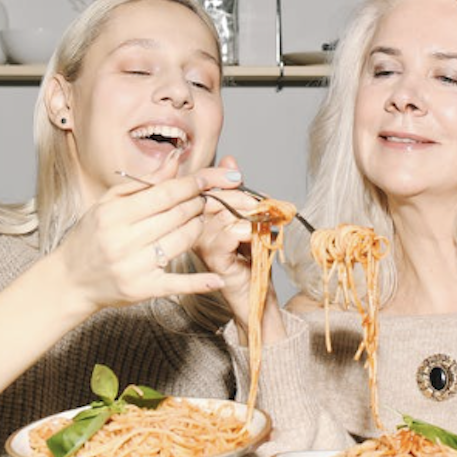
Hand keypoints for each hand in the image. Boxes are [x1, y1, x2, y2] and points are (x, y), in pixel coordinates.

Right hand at [52, 150, 239, 310]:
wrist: (71, 279)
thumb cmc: (91, 236)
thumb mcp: (109, 203)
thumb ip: (144, 183)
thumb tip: (175, 160)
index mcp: (114, 214)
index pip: (164, 194)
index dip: (191, 185)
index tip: (205, 179)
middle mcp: (123, 240)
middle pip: (177, 216)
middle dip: (197, 203)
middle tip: (204, 198)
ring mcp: (134, 266)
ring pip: (182, 242)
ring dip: (198, 227)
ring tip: (198, 219)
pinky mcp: (142, 289)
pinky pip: (177, 284)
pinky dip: (199, 283)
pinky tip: (217, 279)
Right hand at [193, 156, 258, 313]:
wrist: (258, 295)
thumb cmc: (250, 259)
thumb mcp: (247, 218)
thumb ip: (237, 191)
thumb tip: (230, 160)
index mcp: (198, 216)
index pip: (201, 187)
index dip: (216, 177)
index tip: (237, 176)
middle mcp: (194, 229)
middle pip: (209, 199)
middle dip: (238, 196)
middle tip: (261, 203)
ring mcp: (201, 245)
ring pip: (220, 216)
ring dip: (247, 215)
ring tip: (263, 221)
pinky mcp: (212, 259)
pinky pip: (227, 235)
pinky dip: (246, 231)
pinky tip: (256, 235)